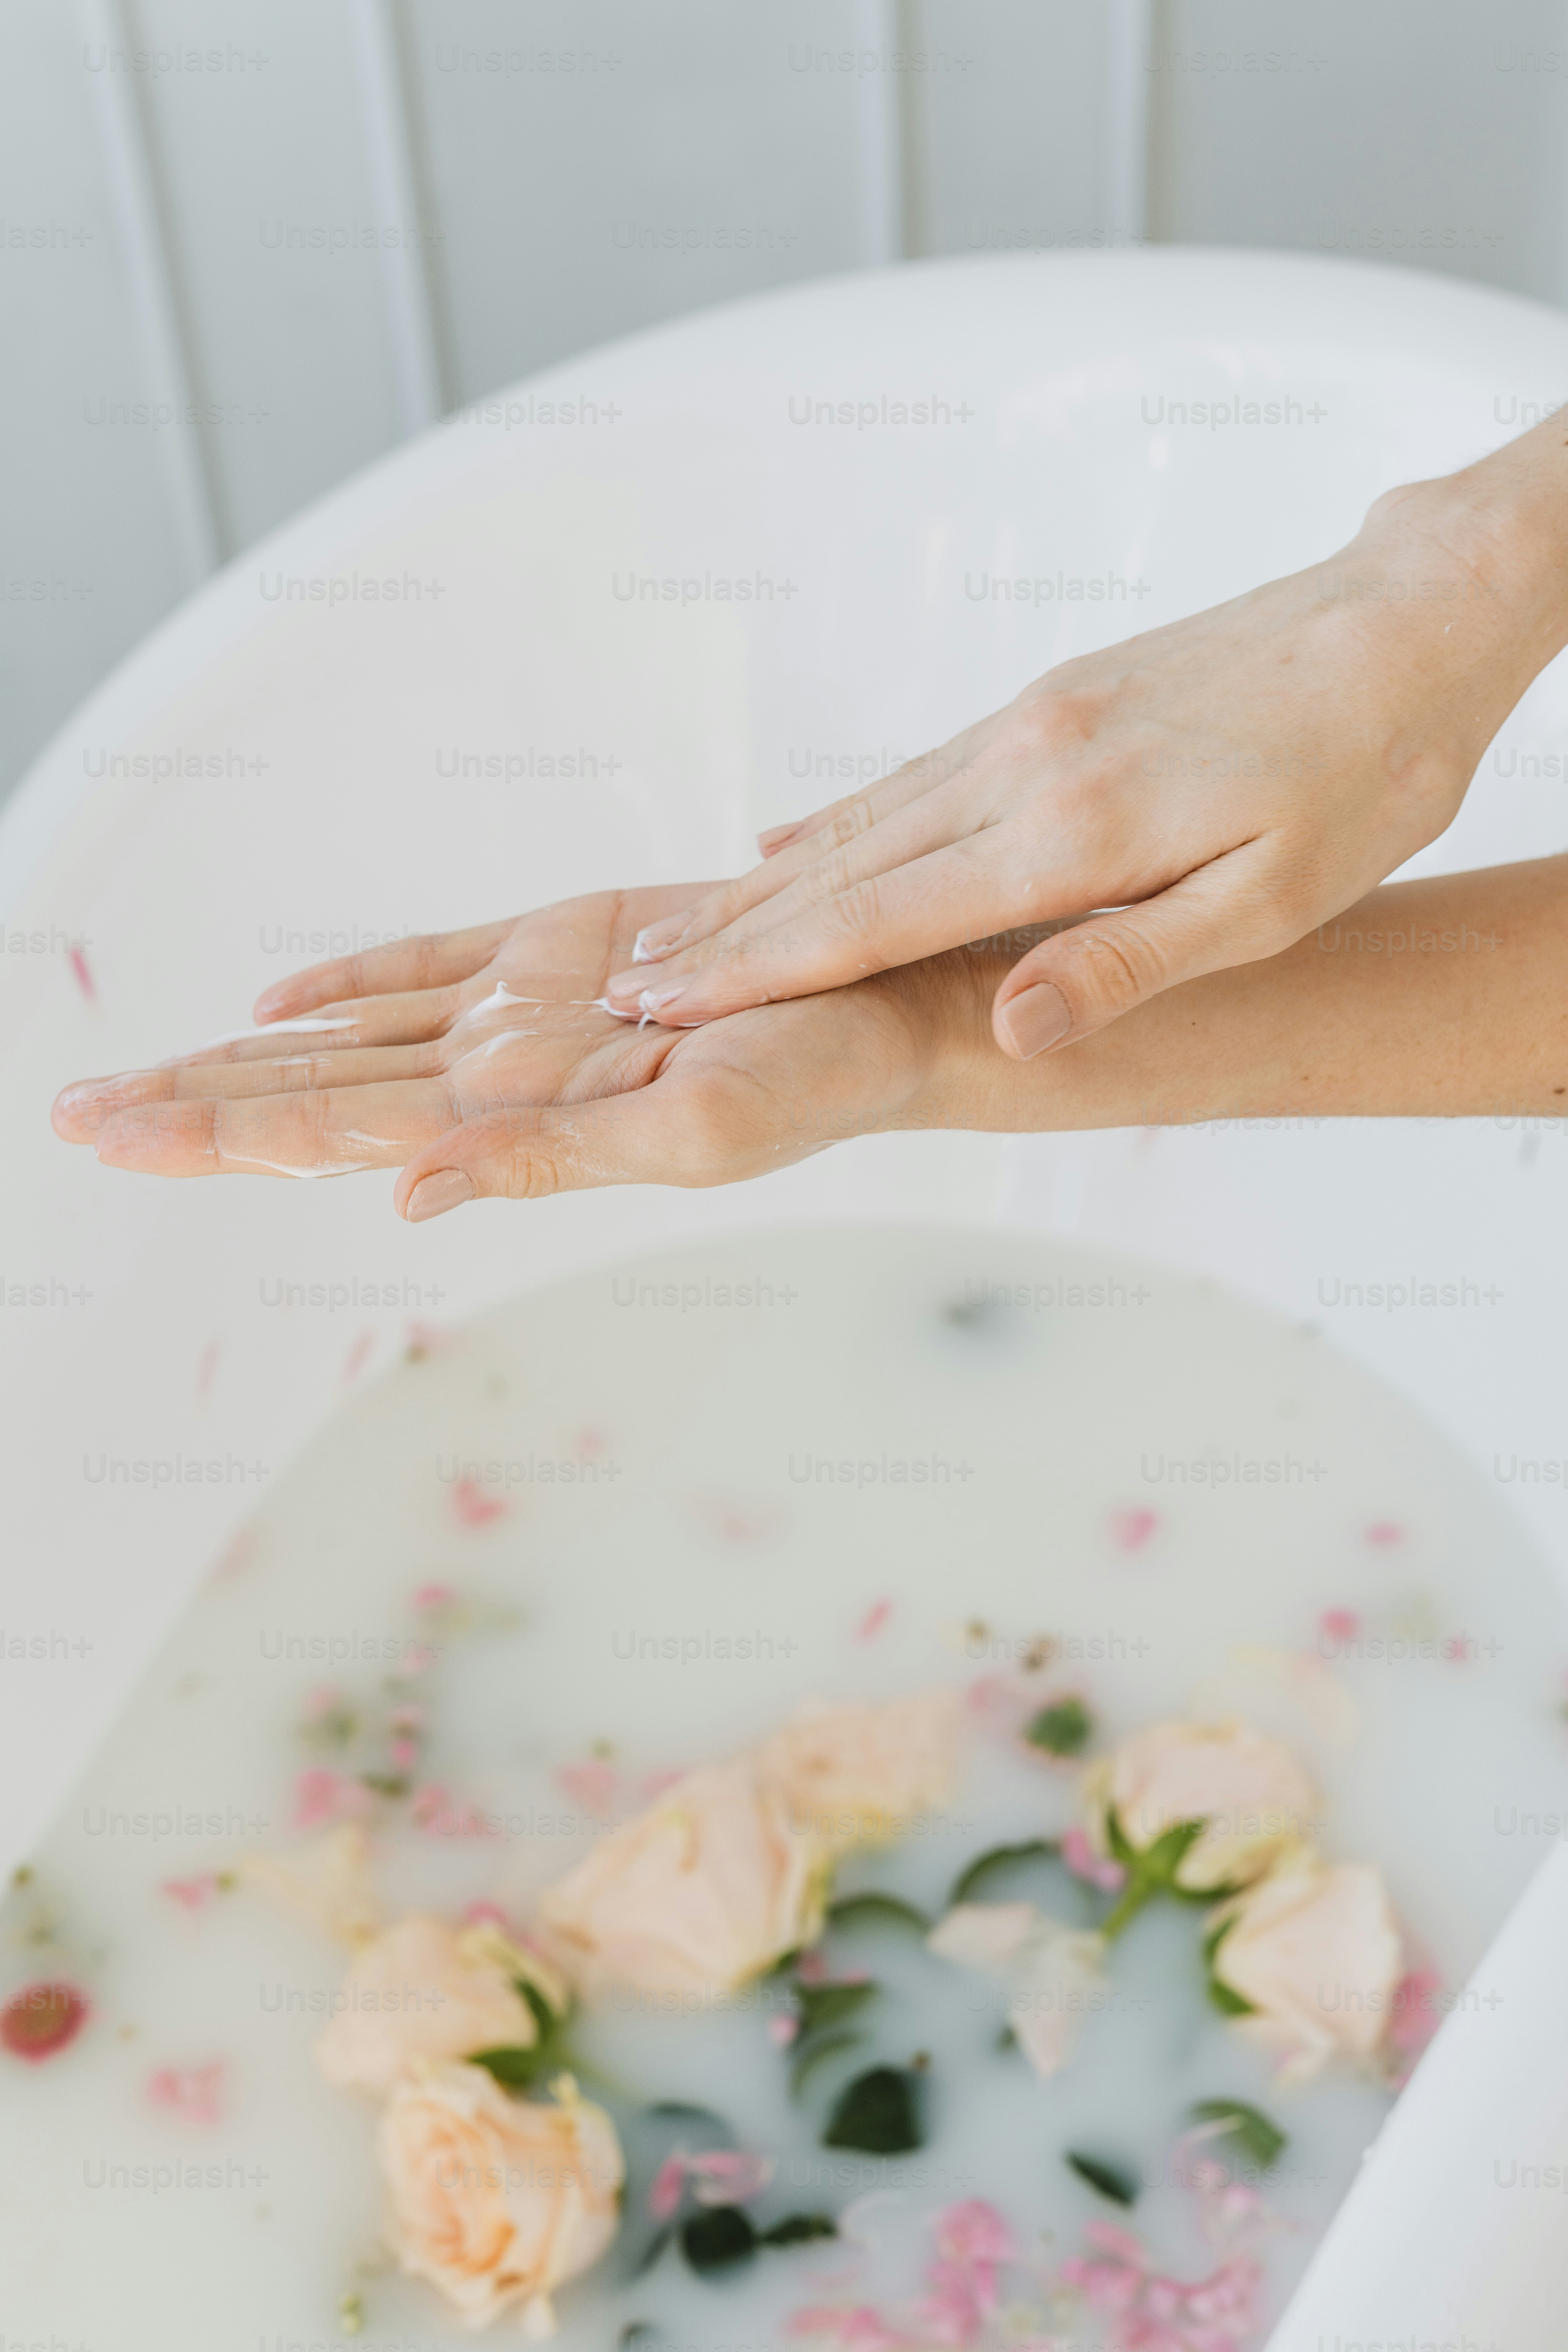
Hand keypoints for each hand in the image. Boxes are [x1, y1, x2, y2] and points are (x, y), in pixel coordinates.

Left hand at [50, 890, 970, 1217]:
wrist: (887, 1009)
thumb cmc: (819, 1078)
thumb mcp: (693, 1132)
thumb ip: (545, 1164)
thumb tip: (399, 1194)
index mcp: (510, 1123)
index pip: (324, 1131)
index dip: (212, 1133)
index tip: (104, 1135)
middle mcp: (491, 1080)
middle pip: (307, 1093)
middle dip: (189, 1108)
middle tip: (72, 1115)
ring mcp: (513, 1016)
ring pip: (344, 1037)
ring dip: (243, 1056)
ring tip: (141, 1076)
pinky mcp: (551, 954)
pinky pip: (424, 970)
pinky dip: (346, 984)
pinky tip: (276, 1000)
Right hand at [600, 466, 1567, 1057]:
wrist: (1406, 619)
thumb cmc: (1366, 774)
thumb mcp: (1276, 900)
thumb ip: (1132, 963)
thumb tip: (1013, 1031)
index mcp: (1074, 831)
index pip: (878, 922)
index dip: (761, 973)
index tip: (662, 1010)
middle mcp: (1027, 766)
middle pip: (843, 869)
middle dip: (726, 935)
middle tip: (620, 988)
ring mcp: (1030, 727)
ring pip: (864, 821)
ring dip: (763, 883)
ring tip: (677, 930)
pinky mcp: (1048, 705)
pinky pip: (914, 779)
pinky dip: (836, 822)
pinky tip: (784, 841)